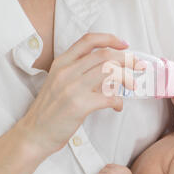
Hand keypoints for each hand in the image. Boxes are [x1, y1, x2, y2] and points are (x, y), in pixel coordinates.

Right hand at [17, 33, 141, 158]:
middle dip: (128, 59)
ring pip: (109, 71)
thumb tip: (111, 72)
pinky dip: (118, 101)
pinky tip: (117, 106)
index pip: (89, 40)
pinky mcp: (78, 105)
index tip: (124, 45)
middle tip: (139, 65)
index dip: (110, 39)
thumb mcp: (60, 83)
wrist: (34, 134)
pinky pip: (109, 97)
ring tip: (134, 86)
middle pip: (105, 55)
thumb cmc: (50, 111)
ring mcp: (72, 87)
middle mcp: (66, 71)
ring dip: (127, 77)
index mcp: (61, 62)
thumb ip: (81, 74)